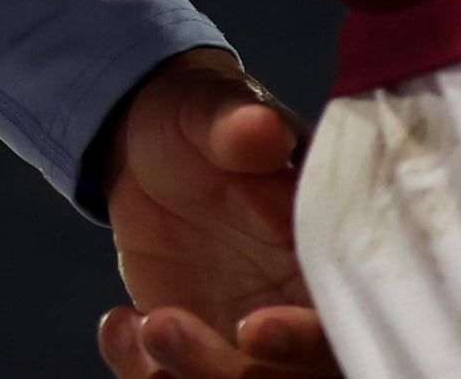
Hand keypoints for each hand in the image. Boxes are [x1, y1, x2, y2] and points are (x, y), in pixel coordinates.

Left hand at [95, 52, 333, 377]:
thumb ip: (237, 124)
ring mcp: (246, 336)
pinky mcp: (196, 345)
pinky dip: (142, 373)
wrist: (147, 141)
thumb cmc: (200, 118)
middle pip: (292, 377)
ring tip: (142, 327)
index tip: (256, 327)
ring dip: (185, 375)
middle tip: (166, 328)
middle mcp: (295, 304)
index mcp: (323, 251)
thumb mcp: (211, 109)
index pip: (341, 320)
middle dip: (230, 372)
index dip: (308, 340)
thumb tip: (258, 127)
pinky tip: (120, 324)